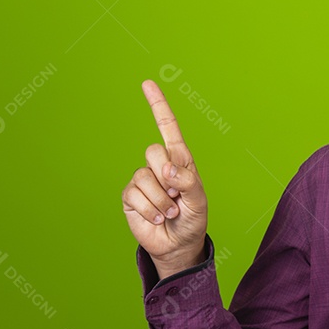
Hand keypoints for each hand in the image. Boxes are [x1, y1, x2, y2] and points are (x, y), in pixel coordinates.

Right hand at [122, 80, 207, 276]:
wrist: (178, 245)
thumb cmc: (192, 219)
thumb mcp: (198, 200)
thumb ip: (187, 181)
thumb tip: (165, 169)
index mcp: (179, 159)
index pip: (168, 128)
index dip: (158, 106)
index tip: (147, 84)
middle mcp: (159, 165)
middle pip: (153, 151)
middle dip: (166, 176)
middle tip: (176, 197)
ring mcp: (143, 180)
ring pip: (144, 177)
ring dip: (160, 200)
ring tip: (169, 212)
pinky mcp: (130, 196)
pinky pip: (135, 195)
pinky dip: (150, 209)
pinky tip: (157, 217)